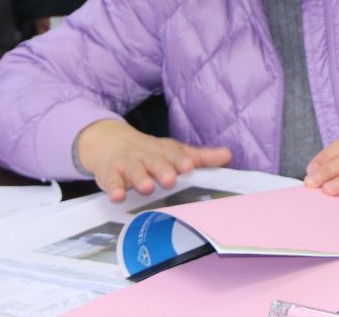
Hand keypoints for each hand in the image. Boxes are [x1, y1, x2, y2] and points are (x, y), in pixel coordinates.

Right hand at [74, 119, 232, 201]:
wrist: (111, 142)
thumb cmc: (151, 153)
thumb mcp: (175, 152)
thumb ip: (201, 157)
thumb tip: (228, 155)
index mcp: (166, 152)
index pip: (175, 154)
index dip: (182, 160)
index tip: (189, 166)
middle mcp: (147, 156)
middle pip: (155, 161)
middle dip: (162, 169)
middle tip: (170, 179)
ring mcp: (128, 164)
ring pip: (134, 170)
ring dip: (140, 178)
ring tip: (146, 187)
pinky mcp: (110, 174)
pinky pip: (111, 181)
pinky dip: (114, 188)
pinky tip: (118, 196)